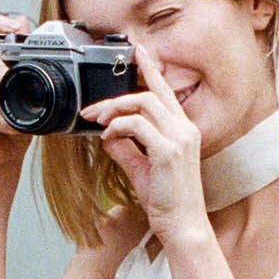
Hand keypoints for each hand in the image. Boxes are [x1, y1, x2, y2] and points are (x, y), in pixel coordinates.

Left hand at [82, 40, 208, 246]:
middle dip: (117, 96)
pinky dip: (118, 128)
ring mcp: (180, 139)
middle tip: (92, 109)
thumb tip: (107, 135)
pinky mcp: (168, 152)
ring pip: (143, 104)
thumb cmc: (167, 202)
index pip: (165, 93)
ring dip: (115, 109)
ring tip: (97, 121)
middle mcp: (185, 130)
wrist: (182, 227)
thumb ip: (125, 149)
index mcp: (183, 131)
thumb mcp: (140, 170)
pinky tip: (108, 138)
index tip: (137, 52)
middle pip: (150, 94)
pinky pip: (137, 126)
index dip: (150, 70)